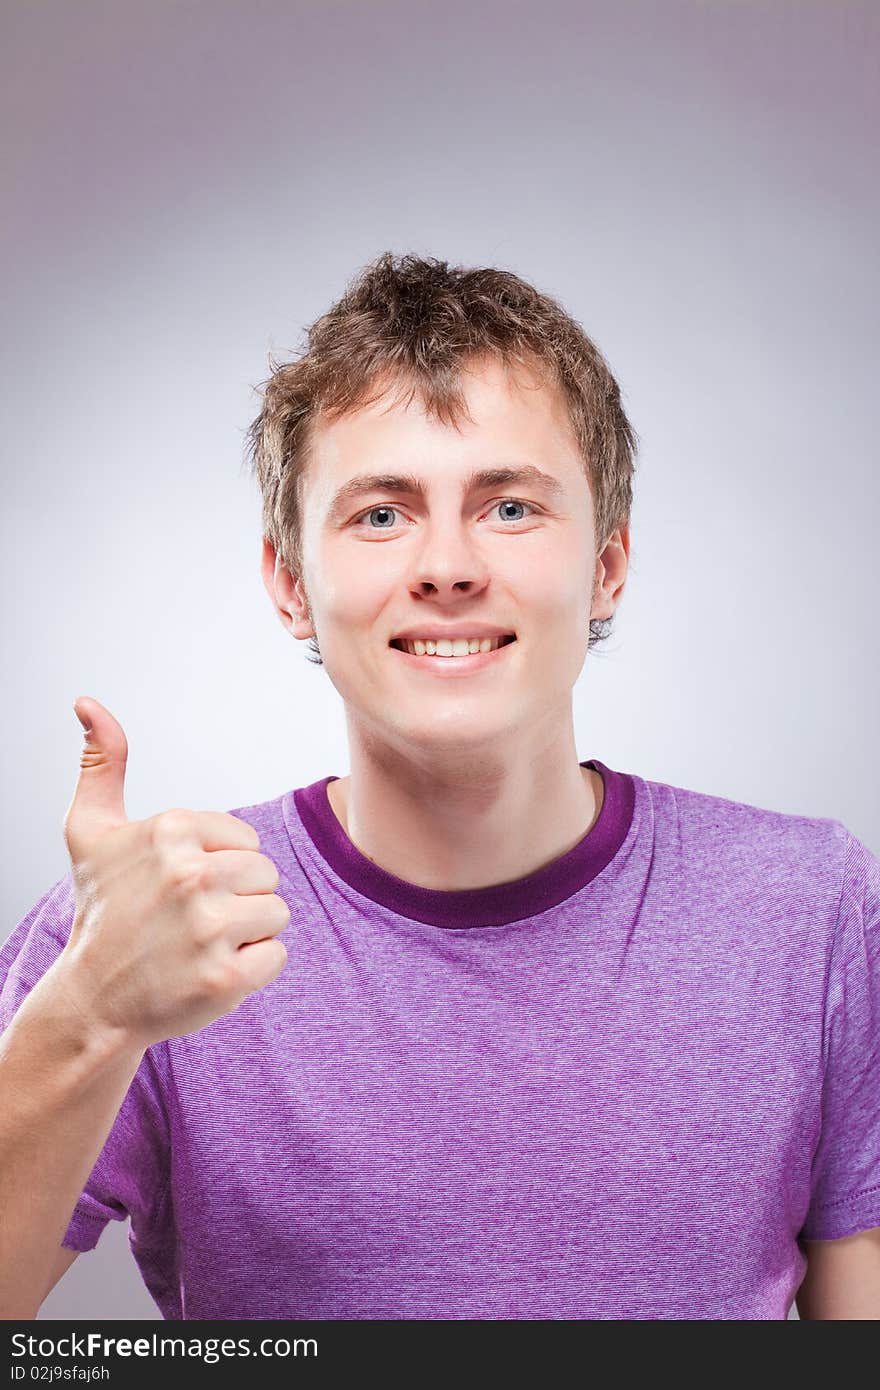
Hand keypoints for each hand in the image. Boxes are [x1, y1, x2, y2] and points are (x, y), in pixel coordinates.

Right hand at [58, 697, 289, 1048]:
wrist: (94, 1000)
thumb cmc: (103, 911)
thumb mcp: (91, 831)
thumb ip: (101, 764)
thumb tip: (88, 703)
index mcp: (170, 829)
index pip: (249, 842)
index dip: (222, 867)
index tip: (178, 889)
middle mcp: (189, 873)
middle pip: (267, 875)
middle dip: (238, 899)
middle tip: (190, 921)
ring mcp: (208, 927)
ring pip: (278, 913)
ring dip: (247, 933)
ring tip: (200, 945)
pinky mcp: (225, 977)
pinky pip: (277, 957)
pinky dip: (252, 970)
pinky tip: (209, 972)